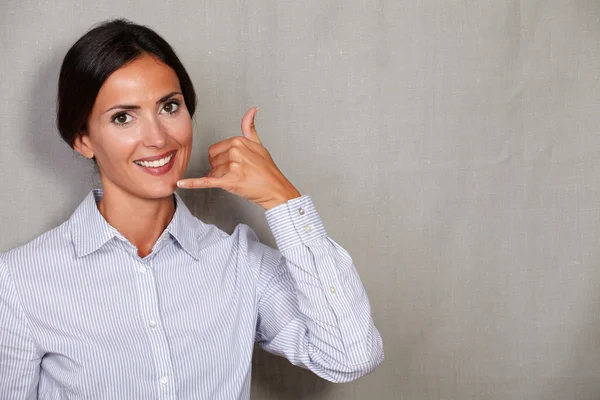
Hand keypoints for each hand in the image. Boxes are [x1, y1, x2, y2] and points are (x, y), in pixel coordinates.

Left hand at [177, 107, 300, 209]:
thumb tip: (252, 109)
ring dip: (220, 179)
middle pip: (212, 161)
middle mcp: (235, 151)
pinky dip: (193, 184)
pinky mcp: (230, 181)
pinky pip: (207, 181)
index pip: (215, 150)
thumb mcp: (259, 144)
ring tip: (237, 180)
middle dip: (220, 169)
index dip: (221, 159)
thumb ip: (250, 127)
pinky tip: (181, 184)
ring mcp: (233, 166)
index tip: (234, 164)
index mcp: (238, 141)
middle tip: (237, 173)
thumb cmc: (267, 170)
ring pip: (213, 172)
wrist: (275, 189)